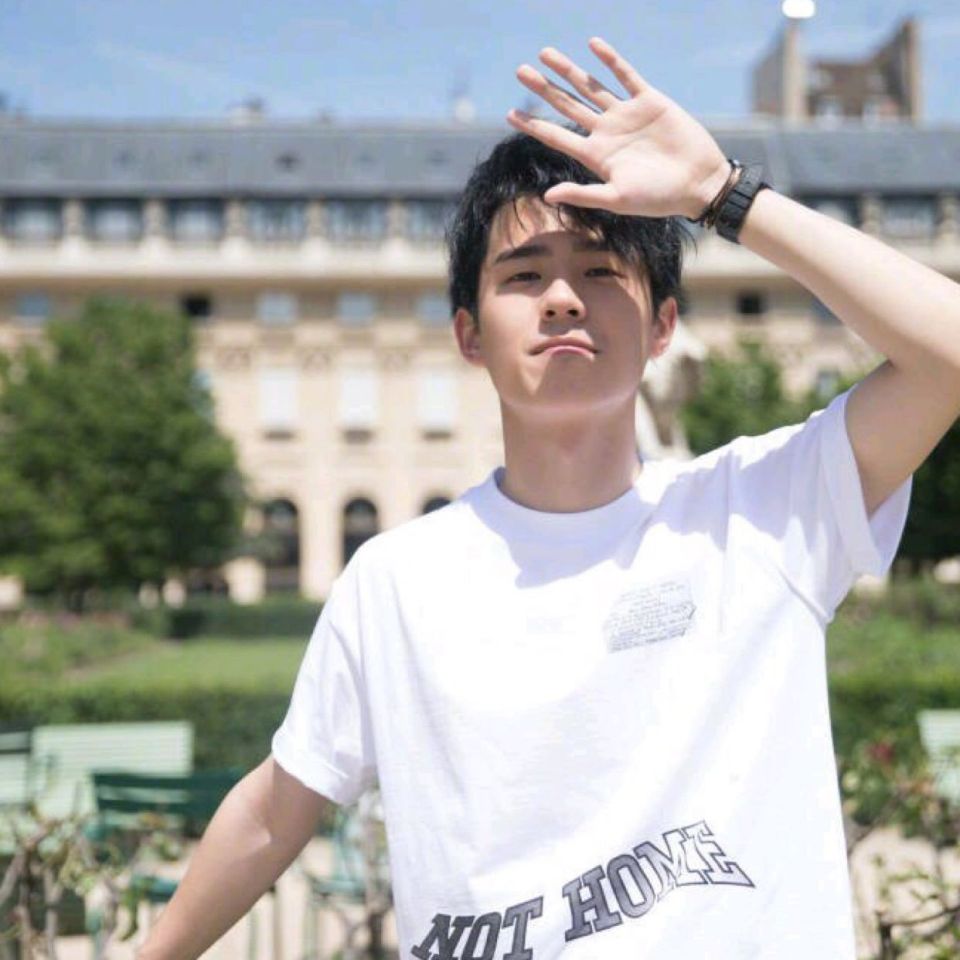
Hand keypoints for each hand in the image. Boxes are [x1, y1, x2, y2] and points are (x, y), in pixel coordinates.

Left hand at [507, 37, 730, 220]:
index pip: (557, 136)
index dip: (534, 125)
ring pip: (591, 87)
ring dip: (569, 70)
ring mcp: (626, 114)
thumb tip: (546, 195)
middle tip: (520, 71)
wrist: (697, 183)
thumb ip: (582, 194)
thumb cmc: (658, 198)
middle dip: (544, 89)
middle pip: (568, 105)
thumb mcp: (617, 199)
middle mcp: (606, 132)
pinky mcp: (649, 100)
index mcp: (596, 156)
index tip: (510, 113)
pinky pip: (626, 76)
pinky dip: (610, 61)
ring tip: (545, 54)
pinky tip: (593, 46)